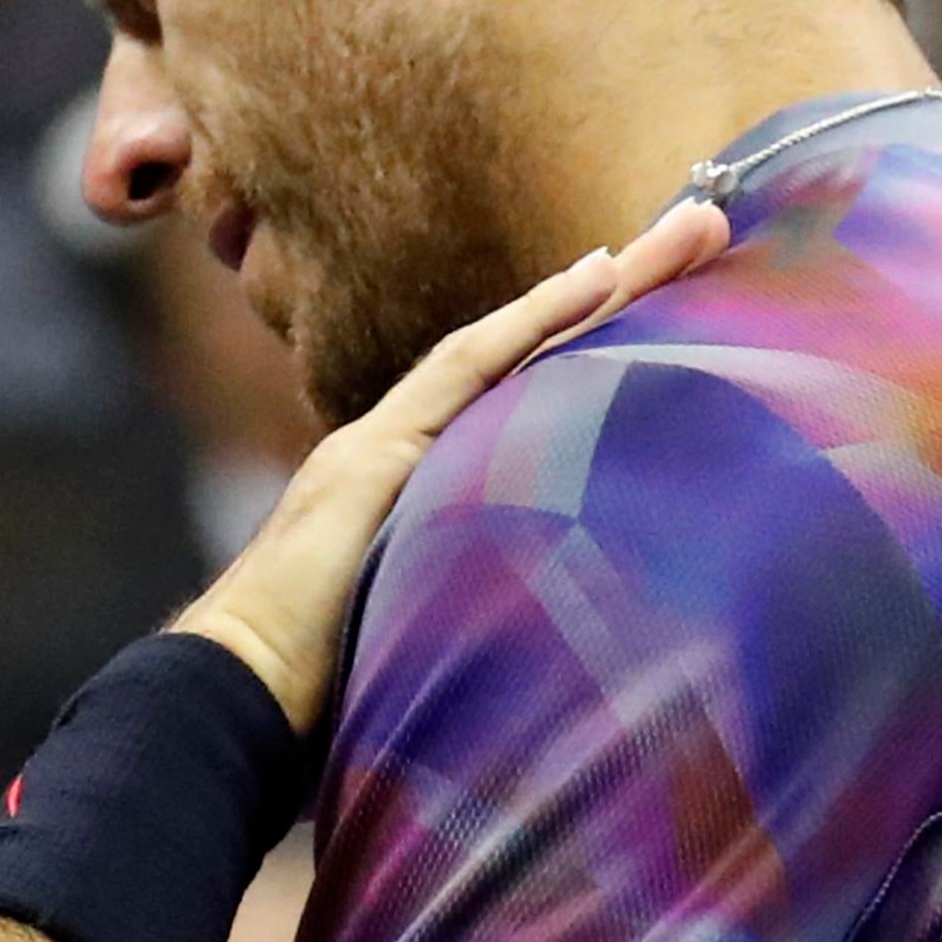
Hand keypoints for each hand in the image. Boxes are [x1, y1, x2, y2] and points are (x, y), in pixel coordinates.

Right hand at [170, 197, 731, 731]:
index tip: (666, 301)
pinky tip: (599, 276)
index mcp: (419, 497)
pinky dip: (535, 321)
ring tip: (690, 228)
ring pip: (515, 346)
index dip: (594, 349)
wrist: (231, 709)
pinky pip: (468, 371)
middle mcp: (403, 454)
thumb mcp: (429, 653)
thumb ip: (484, 628)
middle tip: (710, 227)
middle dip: (625, 291)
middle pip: (535, 356)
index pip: (525, 402)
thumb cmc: (320, 715)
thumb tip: (575, 668)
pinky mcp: (374, 458)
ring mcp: (385, 449)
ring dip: (606, 284)